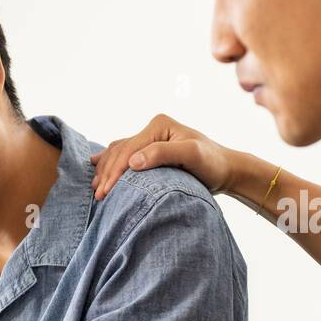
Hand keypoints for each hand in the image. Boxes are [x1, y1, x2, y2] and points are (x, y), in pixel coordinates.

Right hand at [90, 114, 237, 200]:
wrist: (226, 169)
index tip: (104, 192)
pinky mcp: (151, 149)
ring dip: (104, 169)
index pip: (128, 150)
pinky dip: (109, 162)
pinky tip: (97, 166)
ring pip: (118, 151)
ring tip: (95, 187)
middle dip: (106, 173)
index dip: (114, 172)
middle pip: (120, 151)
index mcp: (159, 125)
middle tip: (97, 195)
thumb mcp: (192, 156)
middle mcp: (152, 128)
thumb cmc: (212, 163)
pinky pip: (123, 153)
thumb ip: (163, 154)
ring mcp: (151, 138)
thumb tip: (132, 161)